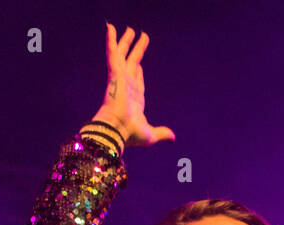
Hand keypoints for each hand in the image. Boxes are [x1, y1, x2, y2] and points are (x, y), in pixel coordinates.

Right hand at [92, 23, 174, 147]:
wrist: (118, 130)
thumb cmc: (131, 135)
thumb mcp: (151, 135)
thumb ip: (161, 133)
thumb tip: (173, 137)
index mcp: (134, 98)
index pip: (137, 80)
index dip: (138, 70)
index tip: (138, 63)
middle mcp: (127, 86)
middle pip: (131, 63)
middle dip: (136, 50)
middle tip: (139, 36)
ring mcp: (120, 78)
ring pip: (123, 55)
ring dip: (125, 41)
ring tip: (130, 29)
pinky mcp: (115, 73)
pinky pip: (113, 53)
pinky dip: (111, 40)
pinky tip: (110, 28)